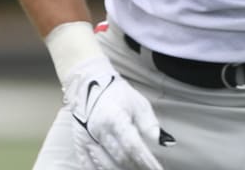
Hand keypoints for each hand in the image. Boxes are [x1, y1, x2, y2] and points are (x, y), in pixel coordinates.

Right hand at [65, 55, 170, 169]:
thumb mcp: (138, 103)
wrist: (87, 84)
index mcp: (115, 118)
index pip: (133, 146)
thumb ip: (150, 124)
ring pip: (105, 165)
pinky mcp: (79, 145)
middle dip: (137, 168)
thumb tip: (165, 143)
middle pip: (120, 158)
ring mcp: (86, 139)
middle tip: (148, 169)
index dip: (146, 162)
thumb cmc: (115, 93)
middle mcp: (99, 130)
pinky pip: (89, 166)